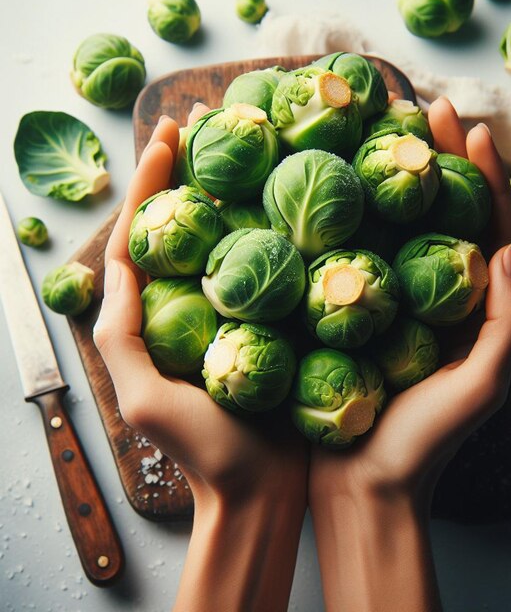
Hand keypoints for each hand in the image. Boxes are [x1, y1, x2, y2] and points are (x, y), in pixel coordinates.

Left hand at [93, 107, 307, 611]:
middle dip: (190, 172)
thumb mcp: (147, 399)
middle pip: (188, 229)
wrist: (263, 489)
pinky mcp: (277, 323)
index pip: (144, 240)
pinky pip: (273, 269)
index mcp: (157, 319)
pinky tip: (290, 202)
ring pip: (232, 241)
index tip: (165, 137)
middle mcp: (195, 307)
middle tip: (204, 122)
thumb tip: (119, 268)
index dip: (151, 186)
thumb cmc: (205, 453)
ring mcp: (239, 312)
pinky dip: (276, 232)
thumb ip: (122, 336)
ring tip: (246, 143)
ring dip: (235, 191)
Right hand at [308, 97, 510, 611]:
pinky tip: (339, 192)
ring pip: (397, 230)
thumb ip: (503, 324)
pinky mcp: (352, 315)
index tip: (470, 131)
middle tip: (423, 111)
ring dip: (394, 181)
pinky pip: (356, 259)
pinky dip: (353, 223)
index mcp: (473, 313)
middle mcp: (434, 301)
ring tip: (382, 134)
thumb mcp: (478, 389)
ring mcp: (390, 304)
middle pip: (443, 218)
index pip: (489, 231)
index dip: (484, 180)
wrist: (361, 484)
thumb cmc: (421, 445)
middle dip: (439, 163)